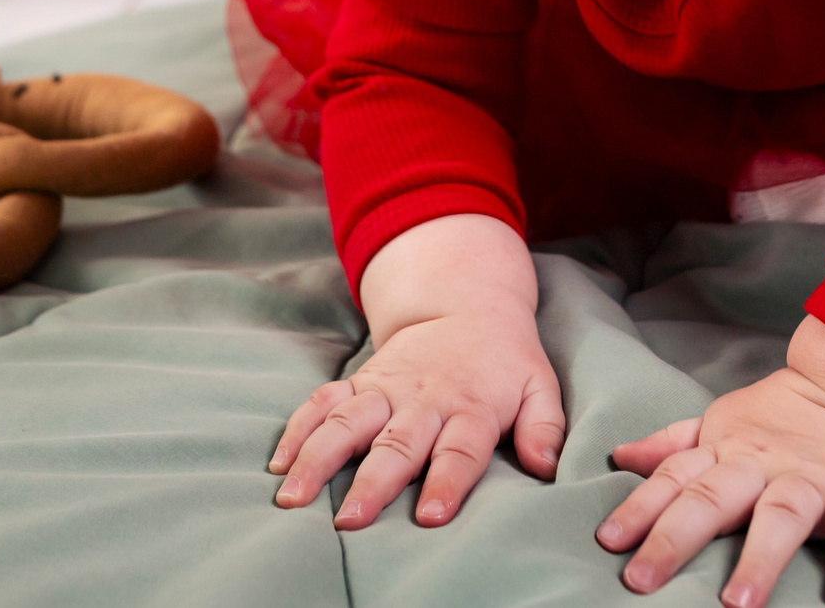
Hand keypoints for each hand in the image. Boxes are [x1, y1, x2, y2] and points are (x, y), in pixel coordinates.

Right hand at [270, 214, 564, 529]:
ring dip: (318, 459)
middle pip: (396, 444)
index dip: (446, 484)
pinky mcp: (359, 381)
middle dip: (372, 483)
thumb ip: (545, 427)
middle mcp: (423, 400)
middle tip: (351, 520)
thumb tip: (545, 467)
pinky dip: (298, 429)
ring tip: (293, 498)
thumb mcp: (539, 386)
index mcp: (471, 407)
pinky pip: (322, 402)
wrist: (465, 304)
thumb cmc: (504, 362)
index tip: (429, 517)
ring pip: (347, 423)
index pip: (459, 452)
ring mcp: (385, 389)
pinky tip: (279, 463)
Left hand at [599, 318, 824, 607]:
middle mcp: (761, 465)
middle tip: (642, 581)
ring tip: (737, 604)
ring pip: (781, 517)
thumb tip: (621, 456)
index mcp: (724, 450)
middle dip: (674, 539)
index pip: (674, 478)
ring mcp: (811, 480)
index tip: (609, 541)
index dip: (639, 507)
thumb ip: (674, 445)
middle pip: (713, 498)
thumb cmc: (779, 419)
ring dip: (760, 558)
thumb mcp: (720, 424)